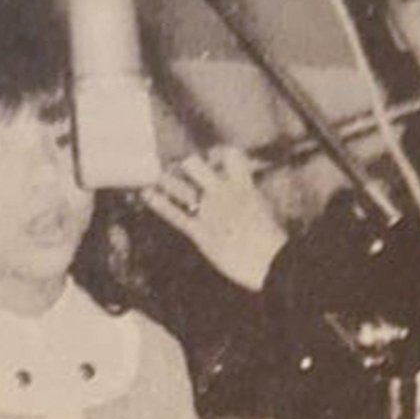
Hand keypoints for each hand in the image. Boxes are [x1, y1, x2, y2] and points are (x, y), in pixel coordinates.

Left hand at [142, 146, 286, 292]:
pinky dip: (158, 203)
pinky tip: (145, 194)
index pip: (228, 154)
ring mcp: (208, 211)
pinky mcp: (199, 232)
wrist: (272, 264)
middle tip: (181, 172)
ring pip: (178, 185)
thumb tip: (246, 192)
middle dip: (185, 167)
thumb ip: (251, 196)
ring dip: (167, 180)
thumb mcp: (265, 210)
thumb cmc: (274, 242)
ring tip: (159, 177)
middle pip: (194, 164)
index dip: (218, 153)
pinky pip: (174, 214)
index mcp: (243, 185)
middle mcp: (222, 192)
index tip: (214, 158)